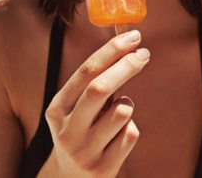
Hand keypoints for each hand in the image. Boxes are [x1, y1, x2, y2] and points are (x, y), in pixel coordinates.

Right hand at [39, 29, 149, 176]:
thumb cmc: (81, 131)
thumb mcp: (76, 108)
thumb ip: (95, 82)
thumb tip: (129, 46)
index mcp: (57, 109)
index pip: (85, 72)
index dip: (111, 51)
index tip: (134, 37)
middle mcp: (67, 130)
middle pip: (99, 89)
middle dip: (125, 67)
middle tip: (144, 54)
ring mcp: (84, 151)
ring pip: (121, 112)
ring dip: (127, 104)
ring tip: (117, 113)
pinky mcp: (103, 168)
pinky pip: (130, 134)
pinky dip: (130, 129)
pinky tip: (117, 137)